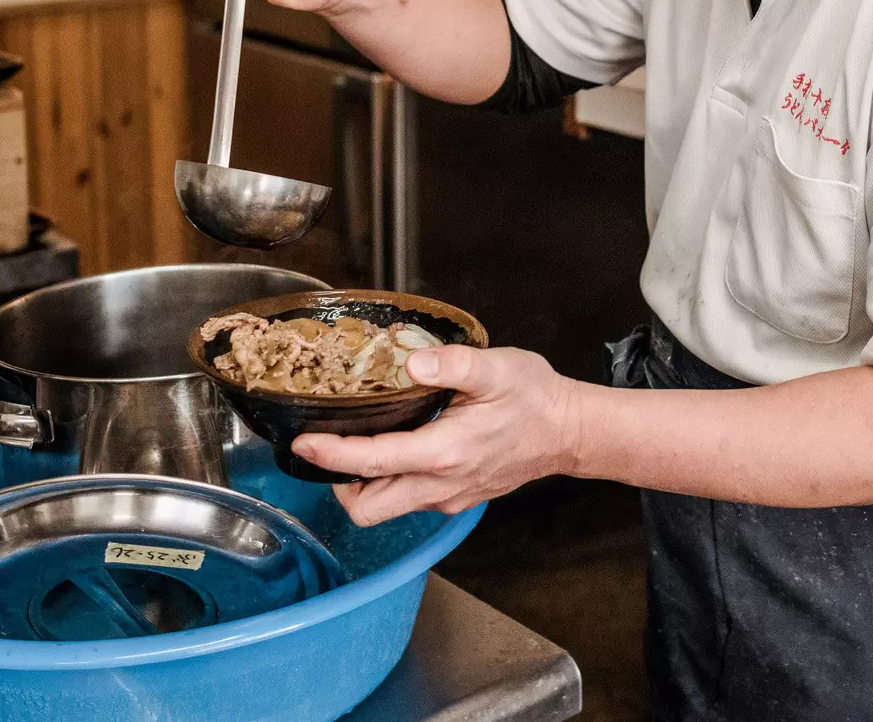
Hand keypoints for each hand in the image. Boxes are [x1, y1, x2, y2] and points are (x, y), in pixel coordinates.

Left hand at [294, 346, 582, 524]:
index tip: (303, 441)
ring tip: (358, 444)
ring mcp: (448, 497)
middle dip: (338, 483)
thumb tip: (412, 363)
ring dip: (363, 485)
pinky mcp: (456, 498)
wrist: (569, 432)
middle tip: (328, 446)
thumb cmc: (535, 399)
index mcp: (444, 452)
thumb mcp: (497, 368)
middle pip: (368, 509)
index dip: (331, 455)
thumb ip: (452, 364)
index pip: (372, 463)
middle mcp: (441, 485)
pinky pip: (409, 500)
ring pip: (386, 509)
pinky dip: (390, 482)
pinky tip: (397, 449)